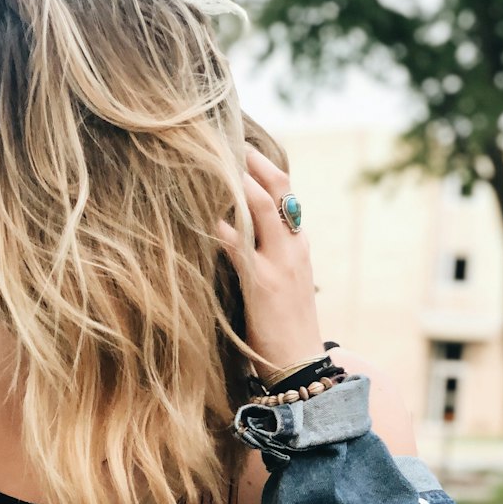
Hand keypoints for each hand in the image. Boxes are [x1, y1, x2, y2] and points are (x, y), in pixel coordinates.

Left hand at [219, 147, 324, 377]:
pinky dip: (222, 226)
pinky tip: (202, 215)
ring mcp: (280, 263)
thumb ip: (263, 258)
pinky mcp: (263, 284)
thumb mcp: (280, 286)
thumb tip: (232, 238)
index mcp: (298, 245)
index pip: (286, 194)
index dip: (264, 168)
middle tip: (226, 138)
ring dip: (237, 181)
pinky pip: (240, 245)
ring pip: (262, 206)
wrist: (299, 365)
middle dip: (252, 161)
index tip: (241, 148)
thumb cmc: (282, 330)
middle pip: (278, 188)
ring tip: (212, 161)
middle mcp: (294, 246)